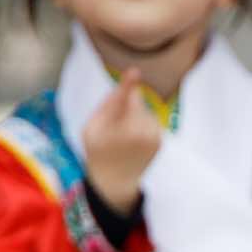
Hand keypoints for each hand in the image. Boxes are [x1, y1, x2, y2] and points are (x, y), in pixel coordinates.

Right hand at [82, 67, 161, 214]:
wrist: (116, 180)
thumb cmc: (98, 150)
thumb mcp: (91, 127)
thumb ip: (108, 105)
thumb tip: (127, 87)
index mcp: (119, 130)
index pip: (124, 100)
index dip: (128, 84)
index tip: (134, 71)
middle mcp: (140, 133)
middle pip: (135, 100)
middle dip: (126, 104)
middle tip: (113, 125)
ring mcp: (153, 137)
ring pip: (144, 108)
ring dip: (133, 114)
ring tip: (122, 135)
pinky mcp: (160, 140)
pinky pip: (149, 118)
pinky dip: (141, 123)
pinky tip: (132, 139)